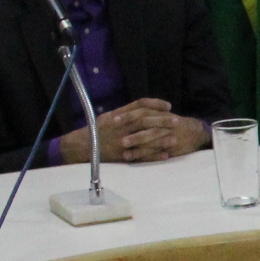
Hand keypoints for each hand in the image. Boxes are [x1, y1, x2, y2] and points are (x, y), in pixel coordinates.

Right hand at [62, 99, 202, 163]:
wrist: (82, 146)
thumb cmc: (98, 129)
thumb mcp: (109, 116)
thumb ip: (126, 111)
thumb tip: (145, 107)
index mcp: (118, 115)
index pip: (139, 105)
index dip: (155, 104)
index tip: (168, 106)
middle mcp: (119, 126)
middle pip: (144, 121)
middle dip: (162, 120)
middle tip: (177, 121)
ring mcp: (120, 141)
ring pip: (144, 138)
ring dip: (160, 139)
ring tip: (174, 139)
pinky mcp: (121, 155)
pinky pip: (140, 156)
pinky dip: (153, 156)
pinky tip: (165, 155)